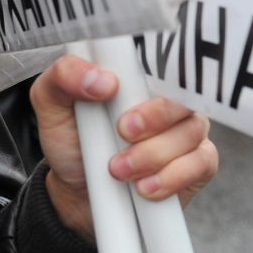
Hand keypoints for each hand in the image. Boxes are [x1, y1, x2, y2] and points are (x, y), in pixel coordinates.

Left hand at [30, 54, 219, 241]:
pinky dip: (172, 177)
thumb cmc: (71, 141)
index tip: (122, 106)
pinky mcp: (197, 164)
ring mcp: (186, 130)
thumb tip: (104, 80)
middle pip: (184, 97)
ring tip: (120, 171)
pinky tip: (145, 188)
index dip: (151, 77)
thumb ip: (64, 77)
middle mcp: (168, 99)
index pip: (165, 58)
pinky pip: (202, 163)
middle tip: (121, 136)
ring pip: (190, 132)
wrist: (77, 194)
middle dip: (153, 121)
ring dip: (154, 156)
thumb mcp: (51, 104)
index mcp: (139, 76)